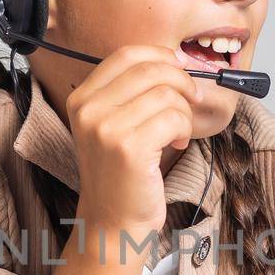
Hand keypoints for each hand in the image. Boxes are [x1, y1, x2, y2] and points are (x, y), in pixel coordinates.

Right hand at [64, 45, 204, 236]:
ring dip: (184, 113)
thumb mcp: (112, 125)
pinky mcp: (129, 148)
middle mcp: (89, 110)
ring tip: (177, 133)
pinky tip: (175, 145)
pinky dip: (184, 130)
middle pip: (151, 69)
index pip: (126, 54)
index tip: (180, 69)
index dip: (161, 56)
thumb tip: (175, 61)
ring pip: (167, 94)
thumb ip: (132, 92)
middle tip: (192, 100)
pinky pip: (174, 118)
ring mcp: (106, 129)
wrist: (113, 220)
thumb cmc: (121, 174)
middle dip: (182, 81)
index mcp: (82, 98)